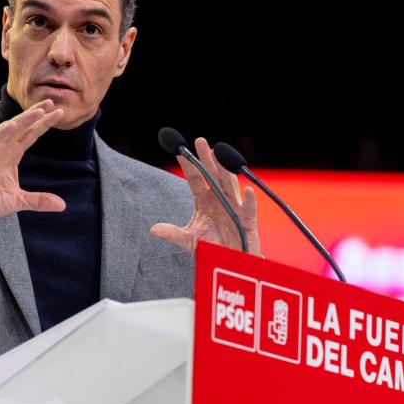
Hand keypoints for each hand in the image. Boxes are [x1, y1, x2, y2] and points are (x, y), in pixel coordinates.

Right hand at [0, 100, 64, 247]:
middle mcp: (1, 149)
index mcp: (12, 155)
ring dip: (22, 121)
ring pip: (7, 131)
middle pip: (22, 128)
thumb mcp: (17, 201)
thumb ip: (38, 200)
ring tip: (38, 111)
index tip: (60, 112)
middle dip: (36, 115)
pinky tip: (10, 126)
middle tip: (51, 101)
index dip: (44, 124)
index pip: (31, 135)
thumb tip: (62, 206)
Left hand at [150, 137, 260, 255]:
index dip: (188, 166)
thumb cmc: (211, 247)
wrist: (230, 262)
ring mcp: (234, 208)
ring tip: (220, 154)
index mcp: (204, 201)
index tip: (179, 151)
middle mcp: (219, 200)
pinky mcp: (247, 223)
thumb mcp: (189, 240)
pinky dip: (250, 201)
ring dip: (225, 170)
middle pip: (213, 176)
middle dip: (206, 159)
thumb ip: (173, 234)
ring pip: (230, 185)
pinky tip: (248, 191)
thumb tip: (153, 229)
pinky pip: (249, 210)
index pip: (195, 180)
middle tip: (200, 141)